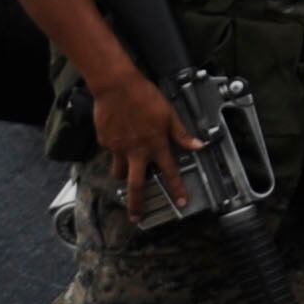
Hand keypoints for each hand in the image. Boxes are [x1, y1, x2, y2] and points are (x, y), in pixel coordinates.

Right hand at [93, 69, 204, 217]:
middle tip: (137, 217)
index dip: (177, 189)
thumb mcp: (169, 113)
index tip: (181, 204)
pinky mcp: (105, 142)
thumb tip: (199, 146)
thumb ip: (182, 133)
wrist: (115, 86)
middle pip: (136, 186)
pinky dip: (116, 149)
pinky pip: (111, 152)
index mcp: (155, 145)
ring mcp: (118, 148)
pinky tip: (120, 135)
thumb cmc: (144, 96)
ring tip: (128, 173)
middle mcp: (136, 151)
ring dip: (124, 176)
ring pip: (119, 172)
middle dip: (137, 205)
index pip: (170, 172)